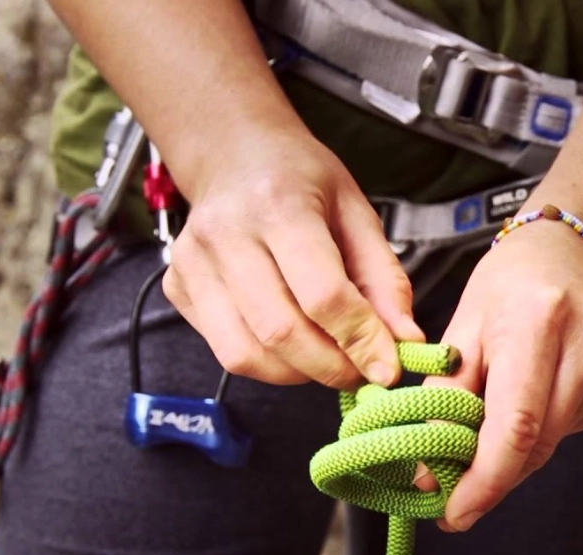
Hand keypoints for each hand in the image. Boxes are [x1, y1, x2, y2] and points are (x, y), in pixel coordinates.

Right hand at [163, 122, 424, 388]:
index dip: (360, 340)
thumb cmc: (300, 180)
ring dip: (299, 372)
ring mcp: (192, 264)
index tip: (388, 369)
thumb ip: (384, 278)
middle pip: (282, 332)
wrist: (233, 154)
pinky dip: (268, 363)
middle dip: (332, 366)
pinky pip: (226, 352)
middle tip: (361, 370)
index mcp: (279, 205)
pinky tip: (290, 341)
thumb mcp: (357, 212)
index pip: (322, 295)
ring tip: (328, 356)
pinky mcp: (177, 288)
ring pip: (247, 354)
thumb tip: (405, 340)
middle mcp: (226, 235)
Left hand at [419, 216, 582, 530]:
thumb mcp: (463, 326)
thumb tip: (432, 471)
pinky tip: (527, 399)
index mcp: (538, 322)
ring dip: (512, 453)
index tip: (453, 514)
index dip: (484, 480)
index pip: (516, 422)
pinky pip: (569, 430)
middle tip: (453, 489)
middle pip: (536, 443)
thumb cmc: (509, 282)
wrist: (574, 250)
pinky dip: (537, 433)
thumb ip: (445, 397)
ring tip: (483, 428)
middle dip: (491, 475)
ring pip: (552, 443)